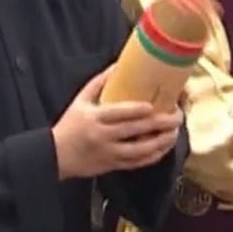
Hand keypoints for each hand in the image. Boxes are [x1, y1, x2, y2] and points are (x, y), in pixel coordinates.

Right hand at [52, 69, 182, 179]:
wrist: (55, 155)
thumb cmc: (69, 124)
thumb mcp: (80, 101)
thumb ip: (99, 83)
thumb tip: (118, 66)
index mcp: (94, 118)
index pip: (119, 113)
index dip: (138, 110)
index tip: (154, 105)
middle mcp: (103, 136)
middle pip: (135, 130)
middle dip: (159, 123)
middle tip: (176, 116)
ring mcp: (109, 153)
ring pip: (140, 150)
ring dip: (161, 142)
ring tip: (174, 132)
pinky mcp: (113, 165)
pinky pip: (137, 163)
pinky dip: (153, 156)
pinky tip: (163, 147)